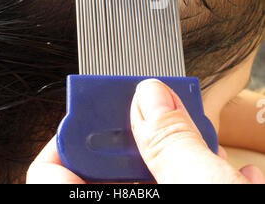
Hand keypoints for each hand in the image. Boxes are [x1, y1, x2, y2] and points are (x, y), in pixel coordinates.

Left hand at [26, 79, 264, 183]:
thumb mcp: (203, 190)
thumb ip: (171, 143)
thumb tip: (150, 95)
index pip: (49, 171)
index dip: (68, 135)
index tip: (98, 109)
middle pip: (109, 164)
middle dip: (147, 136)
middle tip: (169, 113)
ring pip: (154, 172)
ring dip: (187, 156)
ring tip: (214, 146)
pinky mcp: (183, 201)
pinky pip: (185, 184)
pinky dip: (208, 175)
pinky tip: (240, 175)